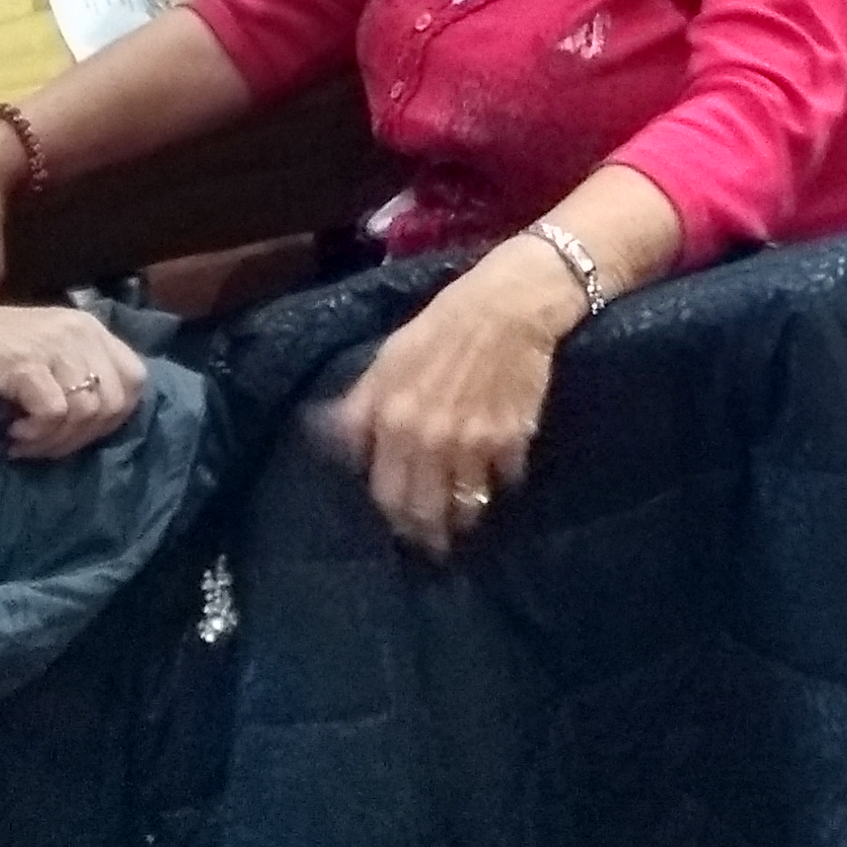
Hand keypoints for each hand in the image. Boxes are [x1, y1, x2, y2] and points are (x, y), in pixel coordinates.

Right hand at [0, 302, 149, 458]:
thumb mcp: (39, 353)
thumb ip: (73, 371)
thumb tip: (101, 418)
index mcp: (88, 327)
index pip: (136, 378)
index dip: (113, 416)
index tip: (74, 433)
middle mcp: (79, 331)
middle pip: (119, 401)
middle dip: (84, 436)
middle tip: (45, 445)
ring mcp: (54, 345)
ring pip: (88, 413)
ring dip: (56, 441)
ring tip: (23, 440)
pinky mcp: (26, 364)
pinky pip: (56, 415)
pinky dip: (37, 436)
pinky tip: (11, 435)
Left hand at [326, 242, 573, 560]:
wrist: (509, 305)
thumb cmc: (442, 325)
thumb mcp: (388, 359)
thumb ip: (360, 407)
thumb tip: (333, 443)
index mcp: (395, 421)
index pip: (387, 493)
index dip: (392, 514)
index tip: (398, 521)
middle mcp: (432, 442)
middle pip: (425, 510)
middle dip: (426, 532)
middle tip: (430, 542)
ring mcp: (475, 445)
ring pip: (465, 507)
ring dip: (462, 520)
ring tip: (462, 525)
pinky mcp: (513, 440)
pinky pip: (504, 481)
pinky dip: (500, 485)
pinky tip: (498, 482)